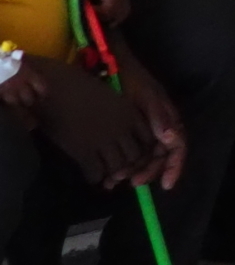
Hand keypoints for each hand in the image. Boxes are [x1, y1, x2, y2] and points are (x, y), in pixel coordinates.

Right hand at [19, 62, 155, 188]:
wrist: (57, 87)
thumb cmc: (82, 87)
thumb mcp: (113, 98)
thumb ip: (124, 115)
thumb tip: (129, 133)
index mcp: (130, 113)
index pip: (147, 140)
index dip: (142, 149)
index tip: (133, 153)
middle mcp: (121, 129)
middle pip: (135, 156)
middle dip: (129, 164)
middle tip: (120, 168)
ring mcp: (103, 142)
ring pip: (117, 167)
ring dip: (112, 173)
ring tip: (107, 174)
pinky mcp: (83, 151)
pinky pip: (95, 173)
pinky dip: (95, 177)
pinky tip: (91, 174)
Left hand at [111, 50, 185, 191]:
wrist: (110, 63)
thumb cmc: (129, 78)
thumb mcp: (144, 96)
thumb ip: (158, 117)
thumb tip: (170, 139)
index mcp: (168, 119)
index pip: (178, 147)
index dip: (174, 166)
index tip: (164, 184)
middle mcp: (160, 127)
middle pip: (161, 157)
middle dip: (149, 172)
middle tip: (131, 183)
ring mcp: (145, 129)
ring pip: (145, 157)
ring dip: (134, 171)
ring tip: (115, 181)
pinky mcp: (130, 130)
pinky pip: (131, 152)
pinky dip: (124, 164)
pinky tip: (110, 173)